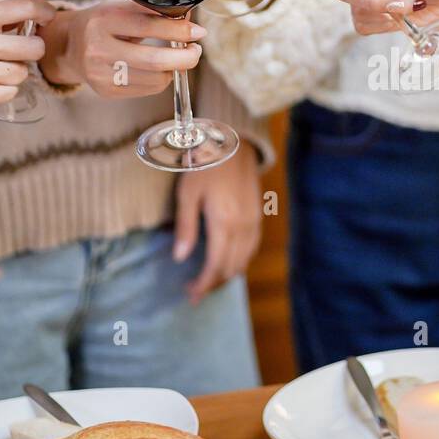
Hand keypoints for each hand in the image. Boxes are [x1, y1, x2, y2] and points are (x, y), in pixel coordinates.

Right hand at [0, 0, 54, 110]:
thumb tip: (31, 13)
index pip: (25, 9)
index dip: (44, 11)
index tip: (48, 16)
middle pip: (35, 47)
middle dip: (31, 48)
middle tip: (18, 50)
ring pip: (23, 72)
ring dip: (14, 70)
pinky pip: (12, 92)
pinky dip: (3, 88)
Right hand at [39, 0, 205, 97]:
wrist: (69, 47)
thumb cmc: (101, 24)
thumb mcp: (119, 10)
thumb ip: (151, 13)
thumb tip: (188, 17)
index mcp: (103, 21)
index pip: (147, 27)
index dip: (178, 31)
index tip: (198, 32)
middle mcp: (98, 49)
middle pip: (153, 60)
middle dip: (184, 58)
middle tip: (196, 51)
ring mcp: (101, 74)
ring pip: (154, 79)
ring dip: (174, 70)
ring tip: (178, 59)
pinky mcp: (107, 92)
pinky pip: (147, 89)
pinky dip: (161, 79)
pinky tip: (158, 69)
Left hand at [173, 144, 261, 302]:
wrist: (235, 143)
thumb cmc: (206, 165)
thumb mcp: (187, 193)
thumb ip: (186, 227)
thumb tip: (180, 258)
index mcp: (224, 223)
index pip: (215, 266)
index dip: (204, 285)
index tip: (191, 294)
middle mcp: (243, 228)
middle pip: (231, 268)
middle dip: (213, 284)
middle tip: (195, 291)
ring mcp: (254, 223)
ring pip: (244, 261)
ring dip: (226, 275)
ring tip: (208, 280)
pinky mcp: (258, 218)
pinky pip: (251, 250)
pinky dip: (239, 262)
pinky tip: (227, 262)